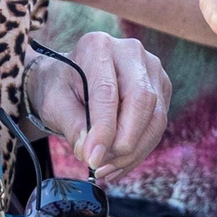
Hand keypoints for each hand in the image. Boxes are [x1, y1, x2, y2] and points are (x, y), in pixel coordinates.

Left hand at [27, 32, 169, 180]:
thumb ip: (71, 125)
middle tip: (100, 166)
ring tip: (105, 169)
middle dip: (124, 142)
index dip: (103, 129)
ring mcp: (152, 69)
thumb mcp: (54, 104)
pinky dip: (139, 151)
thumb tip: (90, 153)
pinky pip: (158, 125)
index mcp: (98, 46)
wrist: (72, 80)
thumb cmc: (61, 88)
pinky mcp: (161, 88)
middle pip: (142, 100)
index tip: (93, 159)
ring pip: (156, 117)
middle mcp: (131, 52)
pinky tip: (118, 164)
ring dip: (133, 152)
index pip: (108, 91)